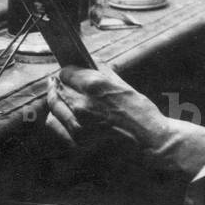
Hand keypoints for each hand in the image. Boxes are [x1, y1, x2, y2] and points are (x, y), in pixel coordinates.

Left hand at [46, 64, 204, 176]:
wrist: (150, 143)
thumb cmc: (141, 114)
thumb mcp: (124, 86)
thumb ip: (103, 71)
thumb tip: (90, 60)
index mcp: (94, 86)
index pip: (66, 73)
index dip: (68, 72)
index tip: (70, 74)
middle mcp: (82, 105)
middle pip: (58, 89)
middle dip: (60, 84)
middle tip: (62, 83)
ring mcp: (78, 127)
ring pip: (54, 107)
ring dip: (57, 101)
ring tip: (61, 99)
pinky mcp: (76, 144)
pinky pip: (56, 127)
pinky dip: (57, 119)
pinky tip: (64, 116)